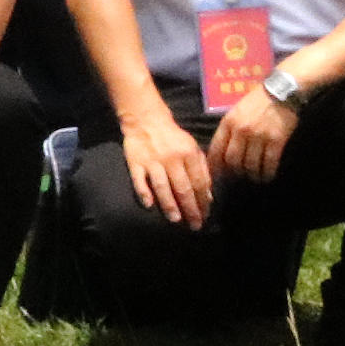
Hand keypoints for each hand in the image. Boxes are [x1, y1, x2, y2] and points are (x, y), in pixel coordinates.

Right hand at [124, 107, 214, 225]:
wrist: (146, 120)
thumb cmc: (173, 138)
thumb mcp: (192, 148)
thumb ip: (202, 170)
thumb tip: (209, 196)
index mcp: (188, 154)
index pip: (198, 182)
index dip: (203, 201)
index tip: (205, 216)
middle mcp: (171, 158)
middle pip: (182, 188)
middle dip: (190, 209)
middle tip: (195, 225)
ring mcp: (152, 161)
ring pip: (162, 186)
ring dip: (169, 204)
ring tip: (176, 219)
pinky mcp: (135, 162)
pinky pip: (139, 180)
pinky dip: (143, 192)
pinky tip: (148, 205)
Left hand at [207, 86, 295, 184]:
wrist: (280, 91)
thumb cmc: (257, 101)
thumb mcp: (236, 111)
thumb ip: (229, 128)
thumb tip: (222, 150)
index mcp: (228, 122)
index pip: (216, 149)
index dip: (215, 165)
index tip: (217, 174)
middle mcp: (241, 130)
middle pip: (233, 160)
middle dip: (235, 172)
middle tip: (239, 176)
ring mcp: (259, 135)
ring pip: (251, 164)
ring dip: (252, 174)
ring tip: (254, 177)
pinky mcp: (276, 140)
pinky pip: (269, 162)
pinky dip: (267, 172)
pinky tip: (267, 176)